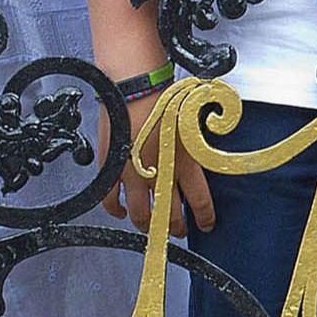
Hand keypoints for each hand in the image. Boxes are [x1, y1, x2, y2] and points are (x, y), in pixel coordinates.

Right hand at [105, 80, 213, 233]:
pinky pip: (110, 200)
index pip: (199, 200)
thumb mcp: (191, 125)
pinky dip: (114, 210)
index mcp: (184, 162)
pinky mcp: (110, 169)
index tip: (206, 226)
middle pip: (169, 214)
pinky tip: (120, 213)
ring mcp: (132, 174)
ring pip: (140, 214)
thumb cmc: (166, 98)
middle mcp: (159, 172)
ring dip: (147, 224)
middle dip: (175, 227)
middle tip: (178, 231)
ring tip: (152, 227)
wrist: (135, 85)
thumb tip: (197, 164)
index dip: (204, 217)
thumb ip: (194, 149)